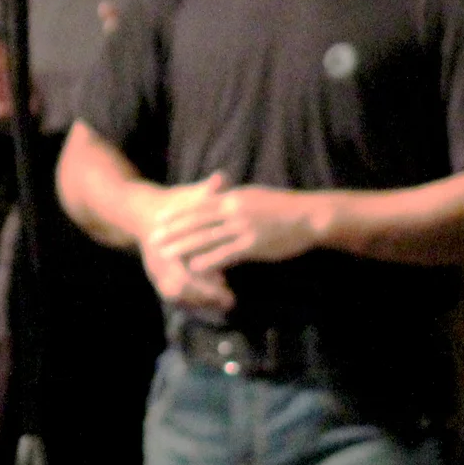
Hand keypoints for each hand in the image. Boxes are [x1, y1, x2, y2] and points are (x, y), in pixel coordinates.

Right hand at [137, 174, 238, 311]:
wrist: (144, 212)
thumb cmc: (174, 203)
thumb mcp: (189, 196)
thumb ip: (207, 191)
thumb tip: (222, 177)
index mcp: (165, 245)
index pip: (184, 273)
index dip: (205, 283)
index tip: (225, 283)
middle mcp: (158, 262)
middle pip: (180, 291)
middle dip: (205, 298)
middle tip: (229, 301)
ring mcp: (156, 271)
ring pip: (176, 296)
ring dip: (199, 302)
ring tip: (223, 301)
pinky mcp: (159, 276)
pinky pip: (174, 295)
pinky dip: (191, 301)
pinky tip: (209, 301)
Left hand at [146, 171, 323, 275]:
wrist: (310, 215)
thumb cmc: (284, 208)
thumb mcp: (255, 197)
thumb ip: (235, 199)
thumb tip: (221, 196)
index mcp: (234, 198)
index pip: (199, 206)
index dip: (178, 214)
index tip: (161, 219)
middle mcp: (234, 210)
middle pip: (196, 221)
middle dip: (173, 231)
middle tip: (153, 238)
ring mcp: (243, 227)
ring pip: (206, 238)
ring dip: (183, 246)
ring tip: (165, 254)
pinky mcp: (254, 243)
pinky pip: (226, 253)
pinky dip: (208, 260)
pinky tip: (194, 268)